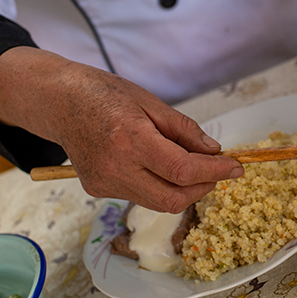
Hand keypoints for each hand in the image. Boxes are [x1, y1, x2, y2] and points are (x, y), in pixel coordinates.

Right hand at [0, 47, 242, 212]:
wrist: (59, 101)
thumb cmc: (105, 94)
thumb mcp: (151, 103)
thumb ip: (185, 130)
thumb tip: (215, 151)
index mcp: (131, 141)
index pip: (184, 171)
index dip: (215, 172)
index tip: (237, 167)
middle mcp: (116, 169)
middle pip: (174, 199)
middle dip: (204, 187)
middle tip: (219, 169)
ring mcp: (104, 184)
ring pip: (159, 202)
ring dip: (184, 188)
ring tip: (193, 164)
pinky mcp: (97, 189)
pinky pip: (141, 195)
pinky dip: (161, 185)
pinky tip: (160, 164)